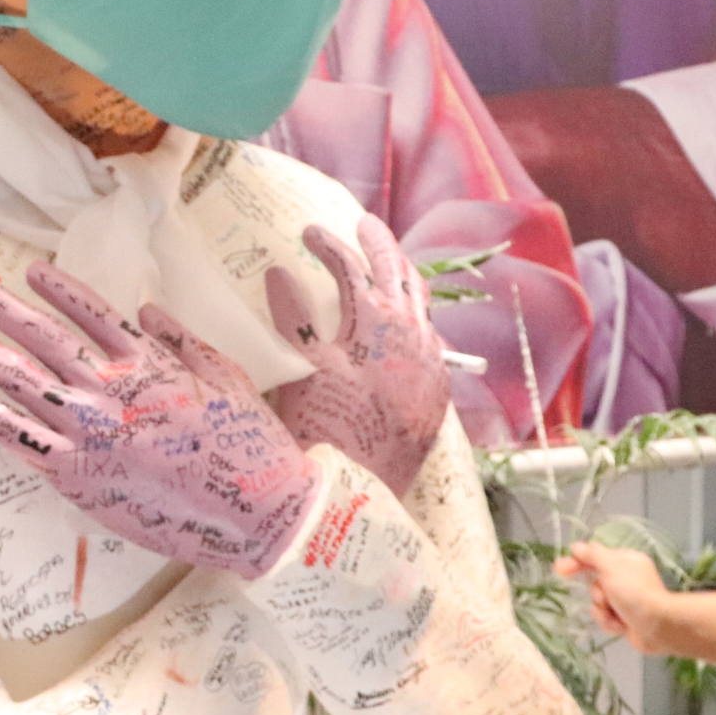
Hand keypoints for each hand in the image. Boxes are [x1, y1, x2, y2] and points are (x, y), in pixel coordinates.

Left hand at [0, 262, 318, 577]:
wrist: (255, 512)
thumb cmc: (250, 447)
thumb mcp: (226, 378)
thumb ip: (183, 341)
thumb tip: (146, 309)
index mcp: (148, 361)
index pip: (91, 312)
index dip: (57, 289)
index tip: (28, 271)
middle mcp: (109, 387)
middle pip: (41, 335)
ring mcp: (88, 429)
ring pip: (18, 379)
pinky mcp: (74, 473)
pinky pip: (14, 436)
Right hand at [264, 216, 449, 498]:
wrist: (364, 490)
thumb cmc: (325, 432)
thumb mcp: (300, 371)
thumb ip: (291, 318)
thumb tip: (279, 273)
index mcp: (374, 323)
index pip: (349, 267)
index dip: (327, 244)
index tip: (307, 232)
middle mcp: (411, 335)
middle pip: (398, 273)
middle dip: (379, 244)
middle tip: (364, 224)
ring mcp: (430, 362)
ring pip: (423, 304)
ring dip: (404, 278)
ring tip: (392, 263)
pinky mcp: (437, 390)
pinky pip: (431, 338)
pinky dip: (415, 318)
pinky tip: (406, 325)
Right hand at [555, 541, 673, 651]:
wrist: (658, 627)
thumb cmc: (635, 592)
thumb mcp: (611, 567)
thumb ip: (592, 555)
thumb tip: (577, 547)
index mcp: (626, 562)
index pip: (596, 557)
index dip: (577, 562)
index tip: (560, 570)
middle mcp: (627, 579)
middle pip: (595, 583)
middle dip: (597, 594)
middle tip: (603, 599)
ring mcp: (627, 600)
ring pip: (598, 603)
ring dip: (602, 610)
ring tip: (615, 615)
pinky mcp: (625, 619)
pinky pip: (605, 618)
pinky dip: (609, 623)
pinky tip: (620, 626)